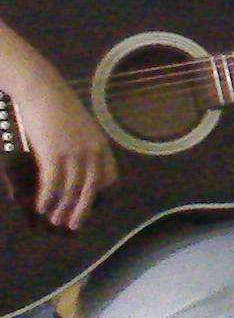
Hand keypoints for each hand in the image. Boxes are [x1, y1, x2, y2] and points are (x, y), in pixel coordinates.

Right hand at [19, 78, 116, 231]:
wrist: (43, 91)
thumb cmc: (59, 108)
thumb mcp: (81, 128)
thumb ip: (84, 147)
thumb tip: (78, 167)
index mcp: (101, 145)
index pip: (108, 177)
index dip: (98, 194)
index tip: (88, 205)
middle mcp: (92, 151)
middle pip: (90, 189)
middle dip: (81, 210)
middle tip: (72, 226)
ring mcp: (74, 153)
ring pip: (70, 190)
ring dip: (62, 208)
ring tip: (53, 219)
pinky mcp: (54, 154)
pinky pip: (52, 184)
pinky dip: (46, 198)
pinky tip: (40, 207)